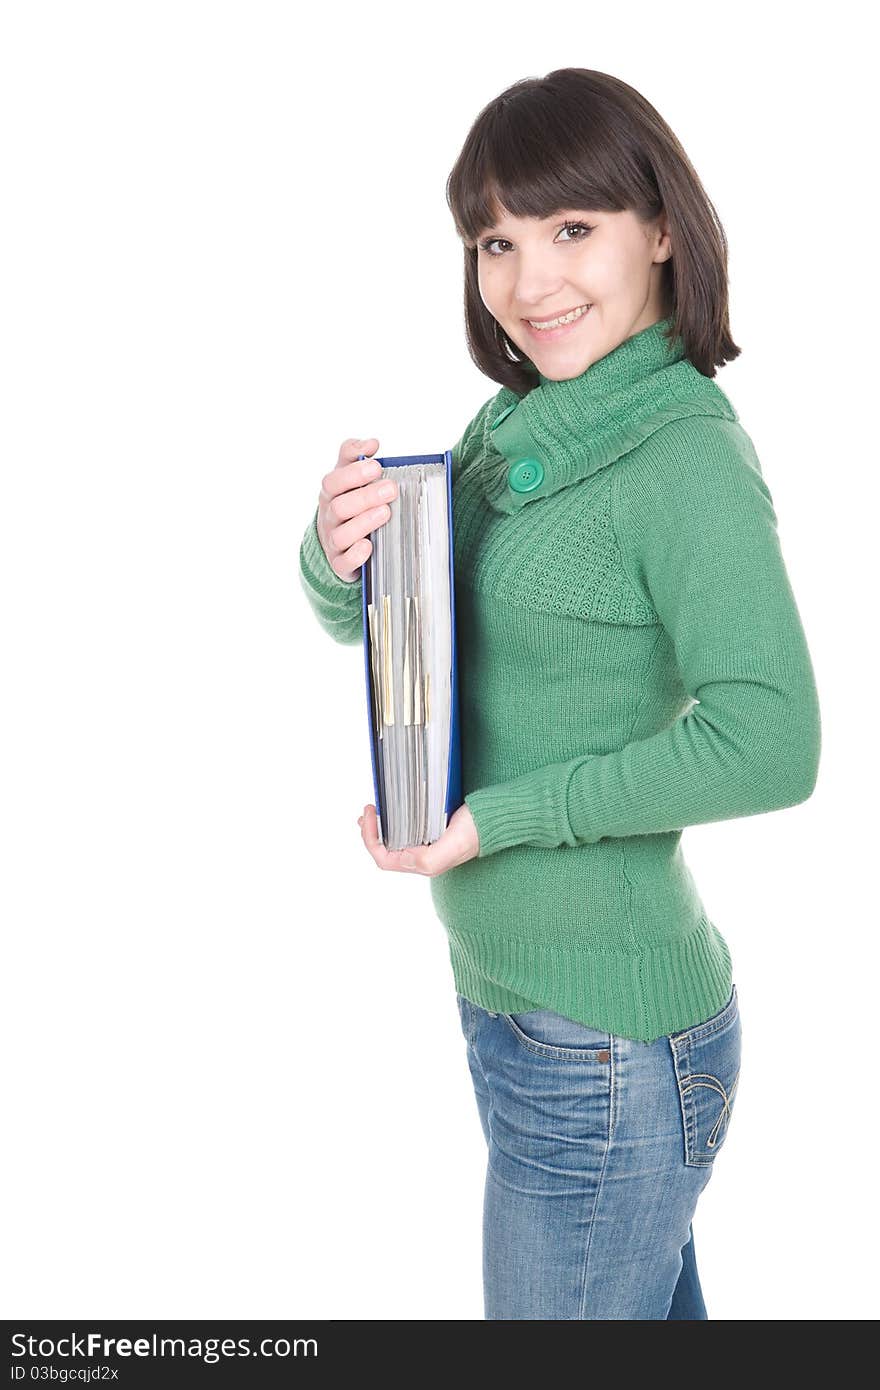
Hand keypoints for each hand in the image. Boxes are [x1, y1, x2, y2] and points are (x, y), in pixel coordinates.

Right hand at [315, 438, 397, 582]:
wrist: (334, 542)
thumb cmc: (348, 504)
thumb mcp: (347, 478)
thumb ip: (355, 456)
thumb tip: (371, 442)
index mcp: (331, 494)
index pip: (334, 481)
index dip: (353, 473)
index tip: (377, 466)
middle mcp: (329, 516)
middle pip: (339, 507)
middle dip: (365, 497)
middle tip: (391, 489)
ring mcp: (333, 541)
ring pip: (341, 534)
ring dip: (363, 522)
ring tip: (385, 513)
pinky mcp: (340, 563)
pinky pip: (344, 562)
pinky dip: (356, 555)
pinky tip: (369, 546)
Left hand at [358, 802, 479, 874]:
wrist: (494, 820)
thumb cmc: (476, 832)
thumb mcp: (454, 845)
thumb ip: (430, 858)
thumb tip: (406, 857)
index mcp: (423, 864)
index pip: (384, 859)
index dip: (370, 839)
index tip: (370, 815)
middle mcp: (421, 859)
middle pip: (384, 852)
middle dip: (369, 833)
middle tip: (367, 810)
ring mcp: (425, 847)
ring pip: (392, 842)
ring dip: (378, 829)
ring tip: (371, 813)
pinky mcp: (430, 833)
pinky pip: (403, 832)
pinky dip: (391, 823)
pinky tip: (390, 813)